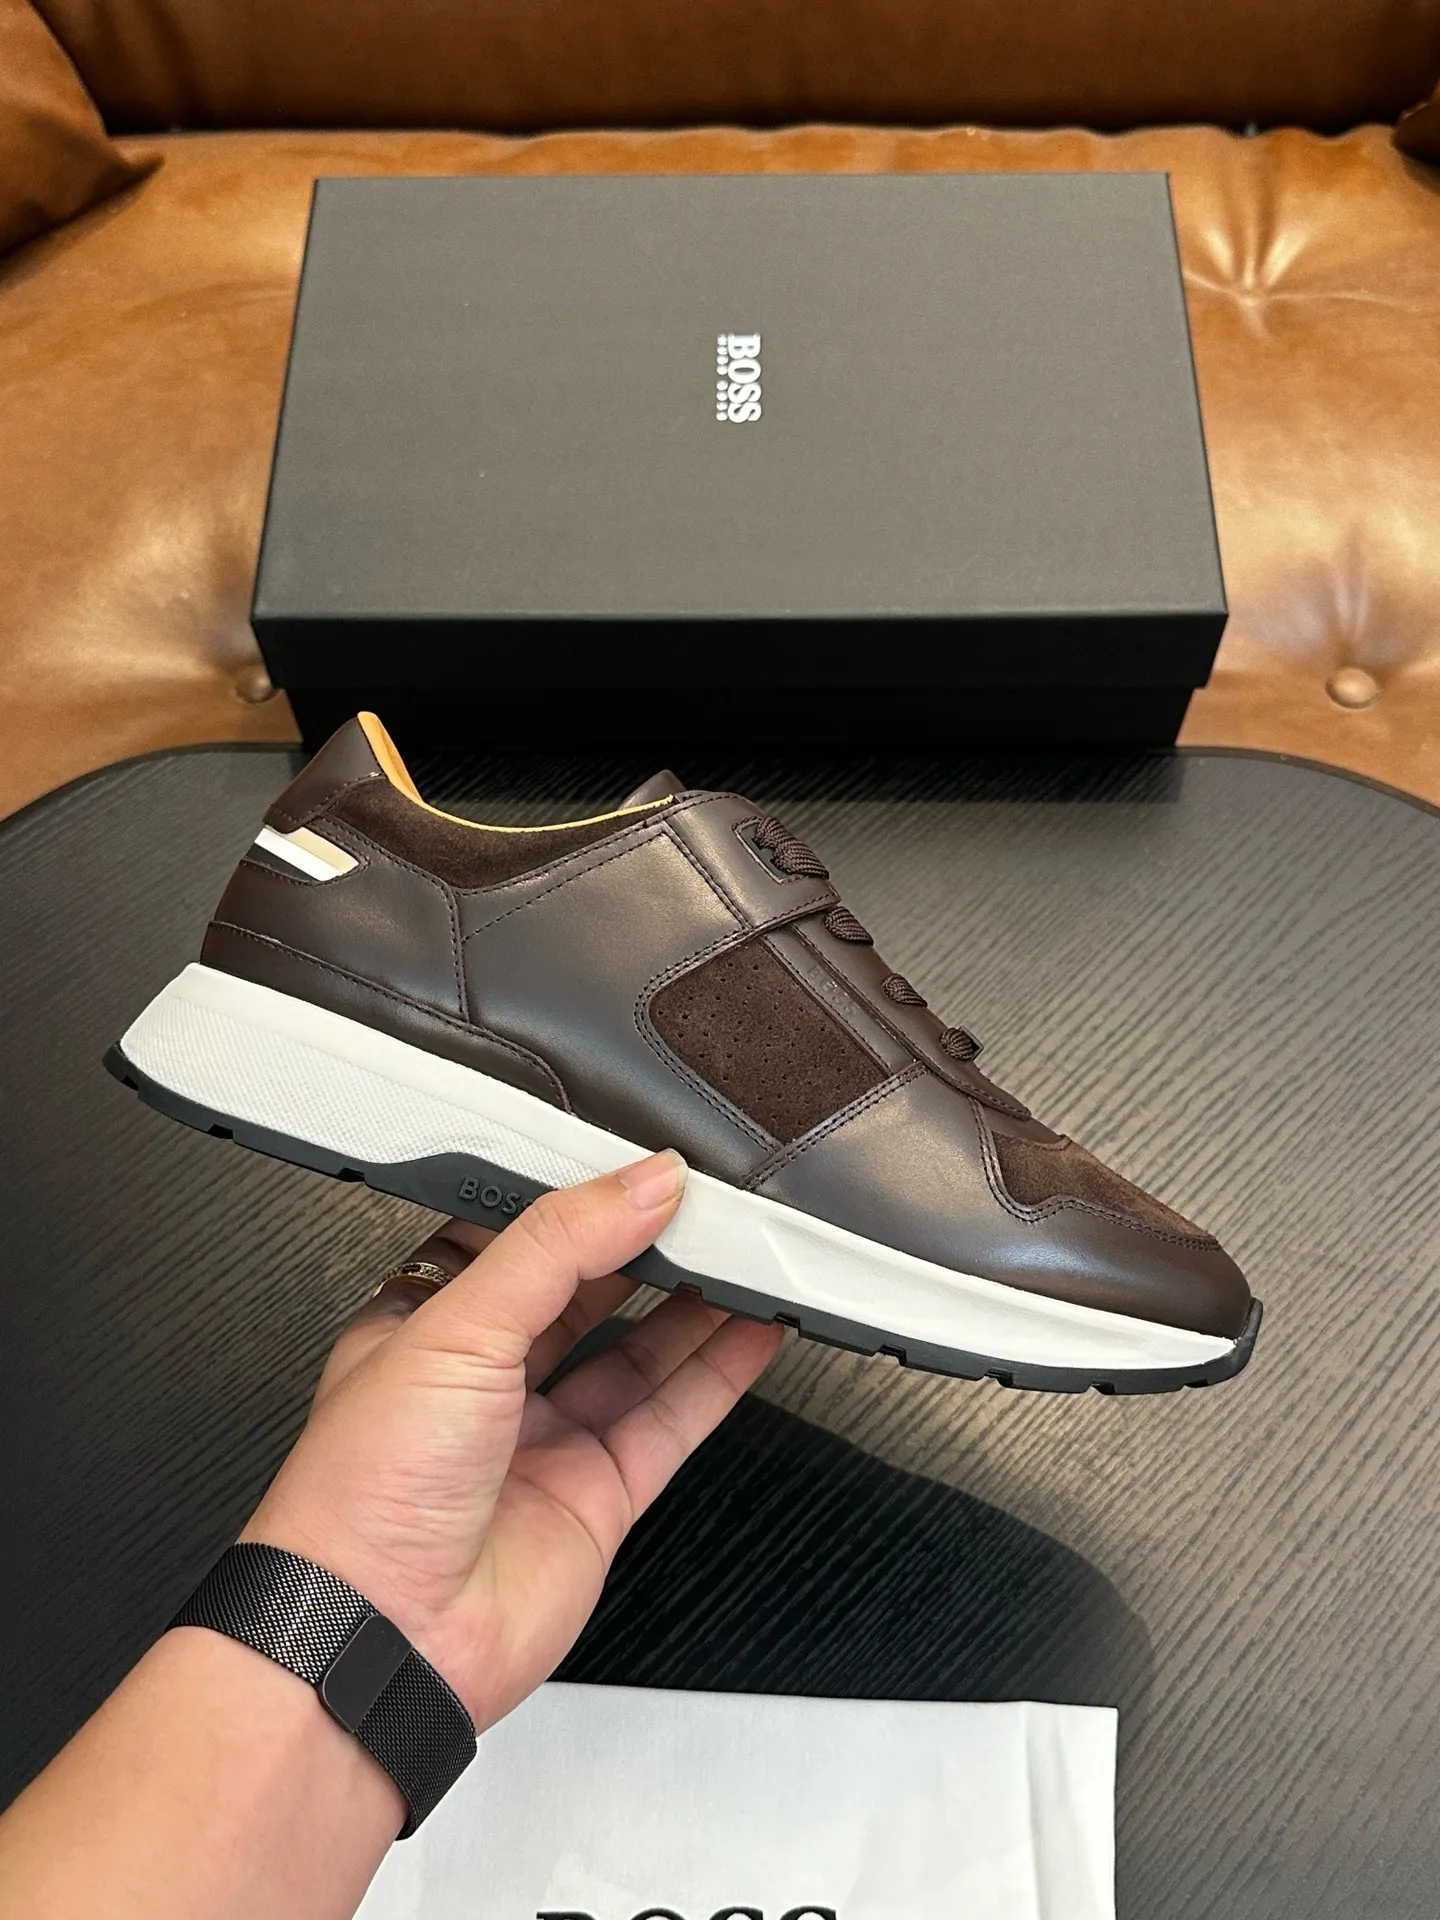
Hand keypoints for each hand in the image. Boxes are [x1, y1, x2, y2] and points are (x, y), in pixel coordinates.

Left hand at [240, 1151, 783, 1732]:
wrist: (378, 1639)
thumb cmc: (361, 1495)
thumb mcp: (456, 1326)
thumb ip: (557, 1245)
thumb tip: (640, 1183)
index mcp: (426, 1326)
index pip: (517, 1238)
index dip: (579, 1202)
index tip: (640, 1170)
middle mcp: (484, 1382)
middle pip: (587, 1292)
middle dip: (647, 1248)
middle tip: (710, 1205)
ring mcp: (544, 1440)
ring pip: (639, 1353)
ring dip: (696, 1304)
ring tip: (750, 1254)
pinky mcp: (595, 1496)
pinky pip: (671, 1419)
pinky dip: (719, 1373)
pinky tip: (753, 1330)